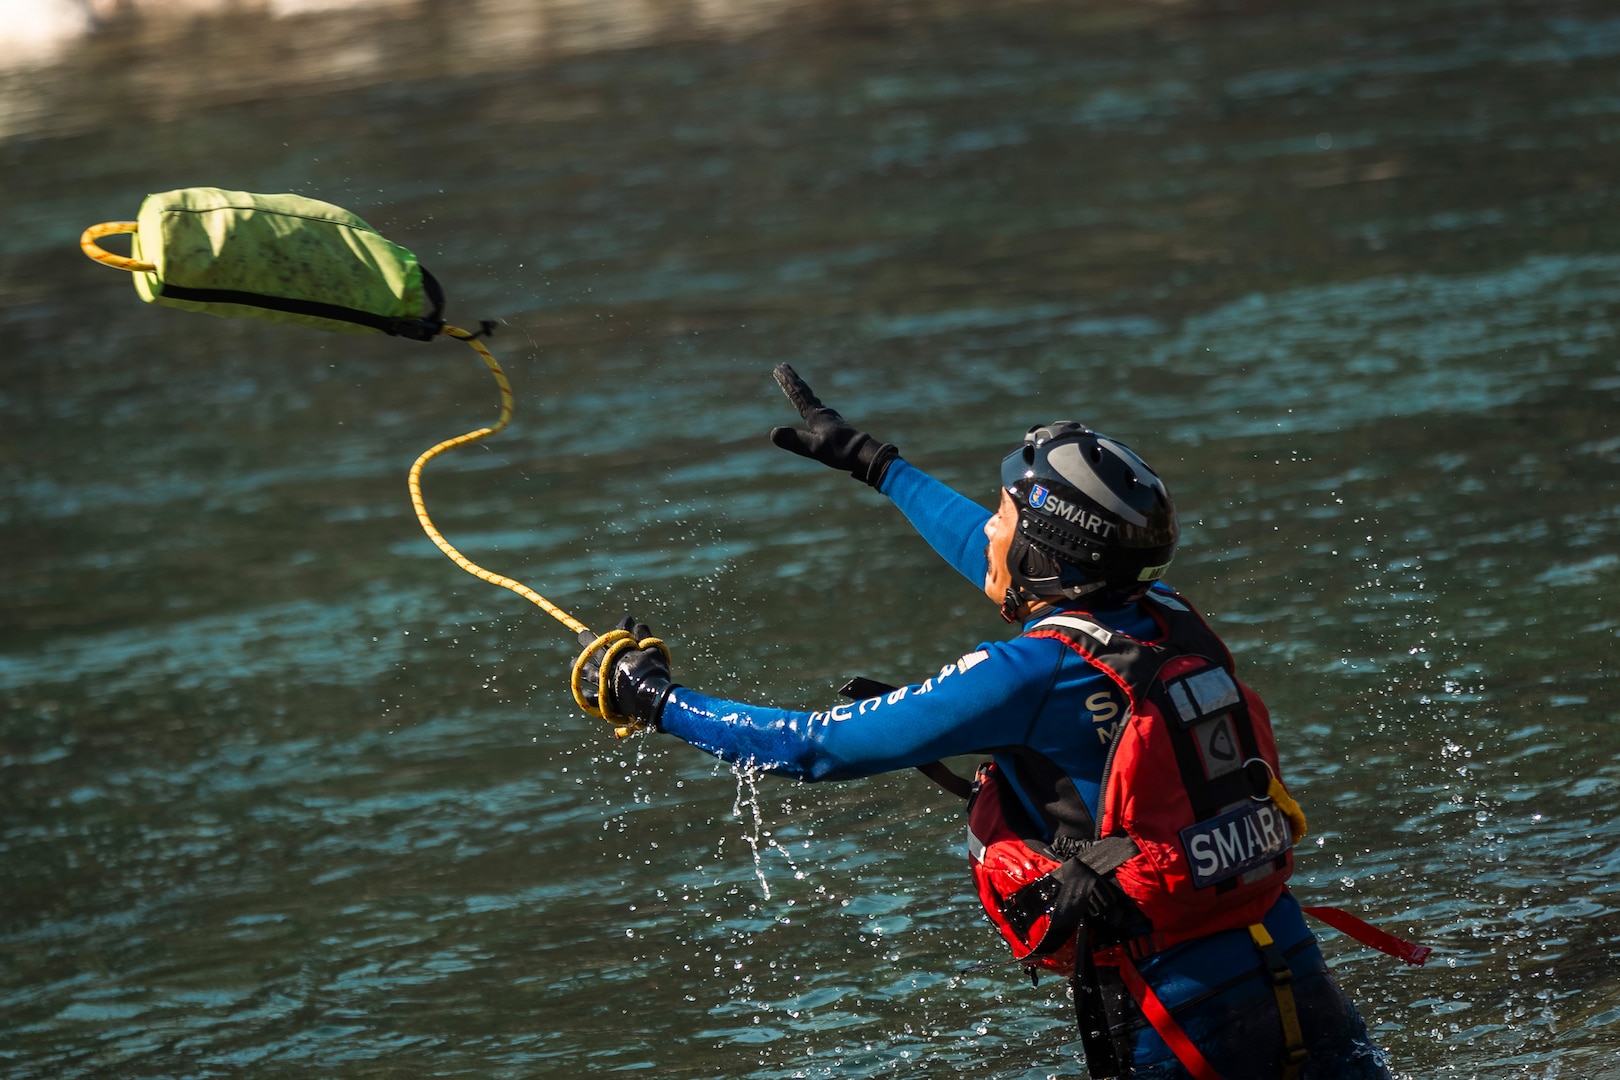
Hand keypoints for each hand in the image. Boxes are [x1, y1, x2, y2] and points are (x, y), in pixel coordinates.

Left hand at [578, 617, 674, 728]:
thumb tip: (633, 622)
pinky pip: (589, 696)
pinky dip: (584, 692)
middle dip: (587, 640)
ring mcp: (603, 682)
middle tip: (582, 636)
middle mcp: (607, 666)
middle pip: (593, 650)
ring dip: (579, 665)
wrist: (650, 697)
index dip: (618, 627)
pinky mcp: (603, 699)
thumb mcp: (652, 650)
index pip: (613, 635)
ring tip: (572, 662)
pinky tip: (582, 689)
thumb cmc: (654, 672)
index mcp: (618, 653)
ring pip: (586, 671)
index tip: (621, 621)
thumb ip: (643, 636)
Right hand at [769, 363, 898, 488]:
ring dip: (800, 389)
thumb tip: (773, 433)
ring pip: (810, 398)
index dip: (787, 382)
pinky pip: (817, 408)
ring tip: (794, 383)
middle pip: (803, 392)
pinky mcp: (834, 426)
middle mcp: (822, 412)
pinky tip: (813, 407)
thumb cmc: (840, 451)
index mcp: (815, 415)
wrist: (865, 454)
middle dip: (791, 380)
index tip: (778, 368)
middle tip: (781, 367)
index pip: (798, 394)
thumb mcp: (814, 448)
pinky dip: (809, 401)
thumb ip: (795, 441)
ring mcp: (829, 418)